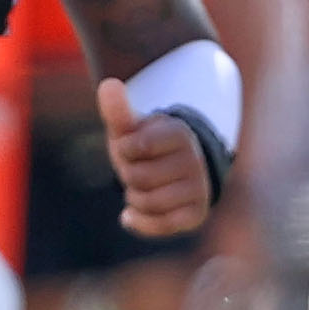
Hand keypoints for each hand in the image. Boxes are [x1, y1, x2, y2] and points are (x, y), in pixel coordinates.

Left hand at [98, 79, 210, 237]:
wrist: (172, 174)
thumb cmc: (144, 148)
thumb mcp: (129, 130)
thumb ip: (118, 111)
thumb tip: (108, 84)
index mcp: (179, 133)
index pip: (136, 146)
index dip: (125, 150)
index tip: (133, 146)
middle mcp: (195, 160)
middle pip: (138, 177)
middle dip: (129, 176)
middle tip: (139, 170)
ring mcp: (200, 188)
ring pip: (149, 202)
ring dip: (134, 198)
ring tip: (141, 189)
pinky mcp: (197, 214)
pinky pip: (162, 225)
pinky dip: (140, 221)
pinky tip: (132, 215)